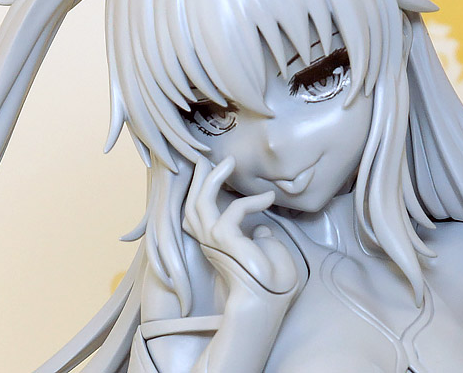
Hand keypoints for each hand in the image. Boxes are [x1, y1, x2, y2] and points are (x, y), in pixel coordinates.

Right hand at [182, 156, 298, 295]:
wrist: (268, 304)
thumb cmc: (271, 284)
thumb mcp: (267, 252)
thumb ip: (260, 237)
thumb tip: (262, 228)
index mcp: (215, 244)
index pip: (198, 215)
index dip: (200, 193)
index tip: (211, 173)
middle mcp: (208, 242)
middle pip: (191, 204)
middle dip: (198, 179)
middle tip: (206, 158)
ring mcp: (213, 241)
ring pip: (200, 202)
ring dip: (212, 178)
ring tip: (228, 162)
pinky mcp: (224, 240)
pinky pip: (234, 210)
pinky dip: (252, 201)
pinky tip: (268, 198)